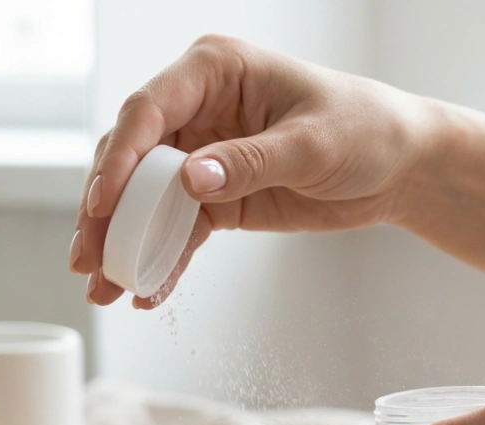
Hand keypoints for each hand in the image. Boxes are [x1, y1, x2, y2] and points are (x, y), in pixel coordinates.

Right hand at [70, 35, 432, 307]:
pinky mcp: (216, 197)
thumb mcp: (311, 144)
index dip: (119, 157)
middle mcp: (198, 110)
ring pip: (145, 201)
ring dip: (124, 244)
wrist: (398, 166)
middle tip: (86, 258)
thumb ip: (250, 161)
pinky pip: (178, 231)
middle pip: (131, 159)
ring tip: (103, 287)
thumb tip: (190, 181)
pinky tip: (147, 293)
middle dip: (105, 211)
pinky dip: (163, 261)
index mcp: (215, 72)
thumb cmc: (364, 130)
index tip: (103, 202)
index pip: (148, 110)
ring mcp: (202, 155)